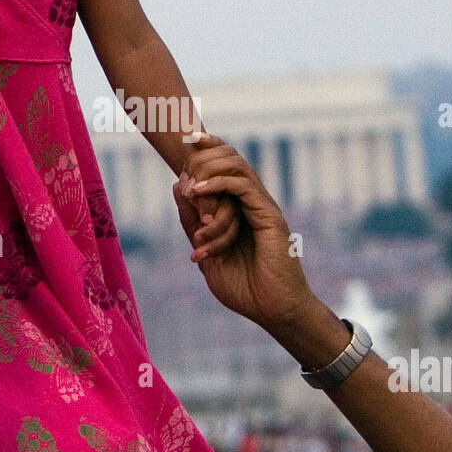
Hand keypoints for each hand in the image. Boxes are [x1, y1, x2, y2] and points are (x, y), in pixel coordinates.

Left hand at [173, 134, 314, 329]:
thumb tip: (177, 188)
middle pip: (231, 158)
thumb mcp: (207, 253)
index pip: (225, 167)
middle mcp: (253, 203)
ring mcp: (262, 207)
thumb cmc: (245, 290)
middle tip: (185, 154)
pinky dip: (218, 184)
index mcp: (240, 209)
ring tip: (189, 183)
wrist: (274, 311)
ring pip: (237, 166)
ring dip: (208, 168)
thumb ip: (192, 223)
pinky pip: (242, 187)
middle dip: (205, 151)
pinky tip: (198, 191)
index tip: (185, 140)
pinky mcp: (268, 216)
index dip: (208, 149)